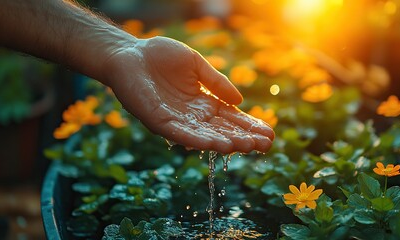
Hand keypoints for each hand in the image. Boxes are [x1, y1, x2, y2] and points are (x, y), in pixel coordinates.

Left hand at [103, 36, 273, 153]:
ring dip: (226, 143)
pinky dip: (198, 140)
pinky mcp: (158, 121)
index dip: (249, 126)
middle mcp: (192, 116)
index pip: (231, 118)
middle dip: (244, 138)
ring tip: (247, 147)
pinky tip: (217, 145)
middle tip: (266, 146)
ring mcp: (176, 120)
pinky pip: (181, 133)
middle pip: (222, 130)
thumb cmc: (161, 57)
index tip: (269, 134)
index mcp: (203, 102)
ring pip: (205, 136)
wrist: (129, 53)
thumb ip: (217, 83)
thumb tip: (240, 101)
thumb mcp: (196, 65)